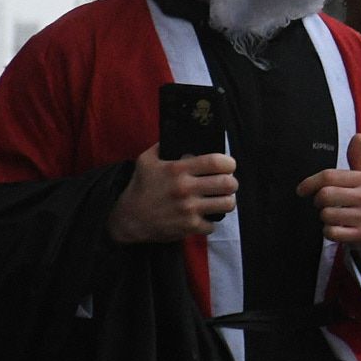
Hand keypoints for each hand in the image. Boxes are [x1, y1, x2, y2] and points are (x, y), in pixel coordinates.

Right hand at [107, 143, 237, 242]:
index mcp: (178, 170)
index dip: (229, 163)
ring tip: (220, 199)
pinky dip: (210, 221)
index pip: (216, 162)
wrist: (129, 218)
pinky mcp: (189, 227)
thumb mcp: (146, 161)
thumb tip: (180, 134)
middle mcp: (185, 189)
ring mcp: (188, 209)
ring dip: (226, 201)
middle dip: (231, 183)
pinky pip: (213, 224)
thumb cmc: (140, 187)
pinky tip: (203, 216)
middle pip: (228, 184)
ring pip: (227, 204)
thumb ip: (163, 146)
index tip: (228, 166)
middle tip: (227, 183)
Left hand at [296, 133, 360, 261]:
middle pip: (324, 196)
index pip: (328, 177)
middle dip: (318, 201)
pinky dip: (329, 231)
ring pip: (326, 215)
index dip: (310, 182)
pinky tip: (337, 228)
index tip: (302, 190)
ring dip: (324, 217)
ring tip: (333, 215)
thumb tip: (359, 136)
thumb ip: (357, 156)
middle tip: (322, 203)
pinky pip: (331, 232)